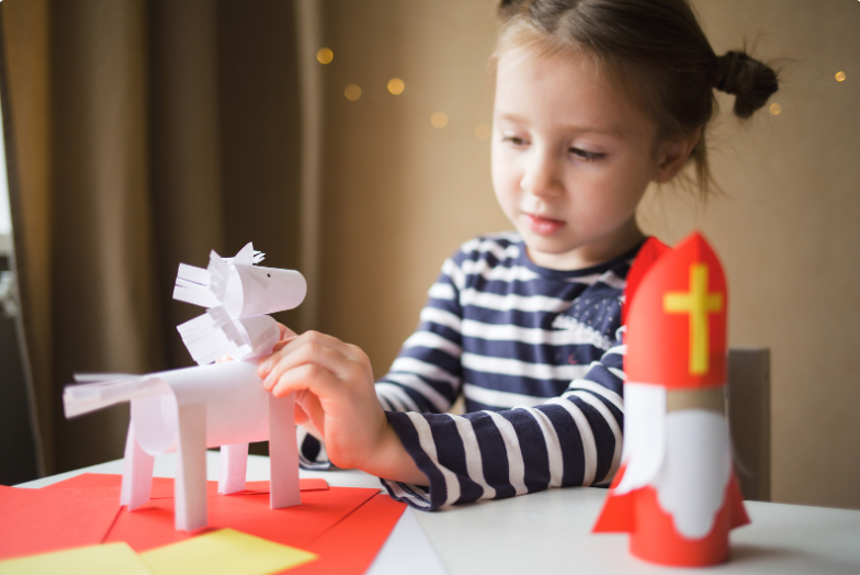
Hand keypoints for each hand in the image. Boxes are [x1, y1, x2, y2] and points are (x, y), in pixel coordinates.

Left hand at [257, 331, 384, 469]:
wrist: (371, 448)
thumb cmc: (341, 422)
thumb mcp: (319, 390)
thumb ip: (302, 372)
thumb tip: (268, 359)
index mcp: (349, 354)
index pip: (312, 338)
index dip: (284, 347)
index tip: (266, 363)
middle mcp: (354, 358)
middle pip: (309, 340)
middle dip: (279, 355)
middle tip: (263, 375)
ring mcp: (352, 373)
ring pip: (309, 352)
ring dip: (281, 367)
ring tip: (270, 385)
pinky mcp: (345, 392)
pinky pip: (310, 374)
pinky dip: (289, 379)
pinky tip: (280, 392)